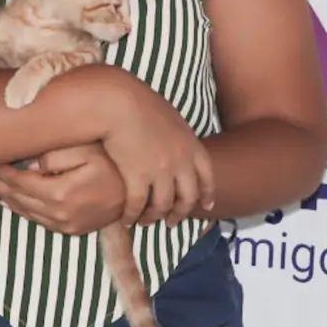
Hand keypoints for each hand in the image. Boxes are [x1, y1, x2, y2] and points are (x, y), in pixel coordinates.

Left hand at [0, 143, 124, 235]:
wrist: (141, 184)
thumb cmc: (113, 159)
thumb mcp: (84, 148)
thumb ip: (53, 154)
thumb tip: (29, 164)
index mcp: (59, 194)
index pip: (17, 183)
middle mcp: (60, 214)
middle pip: (16, 199)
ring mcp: (68, 225)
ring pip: (25, 212)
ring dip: (4, 197)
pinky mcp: (74, 229)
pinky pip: (39, 220)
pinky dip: (22, 210)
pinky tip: (10, 201)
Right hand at [98, 75, 215, 226]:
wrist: (119, 104)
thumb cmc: (140, 104)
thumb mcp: (170, 119)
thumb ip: (178, 137)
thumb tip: (175, 144)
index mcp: (191, 146)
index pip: (207, 176)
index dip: (208, 193)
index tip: (206, 206)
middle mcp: (181, 162)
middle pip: (187, 198)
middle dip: (180, 213)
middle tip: (172, 222)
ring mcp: (160, 172)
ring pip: (162, 206)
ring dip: (154, 217)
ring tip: (145, 221)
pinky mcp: (137, 178)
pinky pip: (137, 205)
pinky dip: (132, 215)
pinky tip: (126, 219)